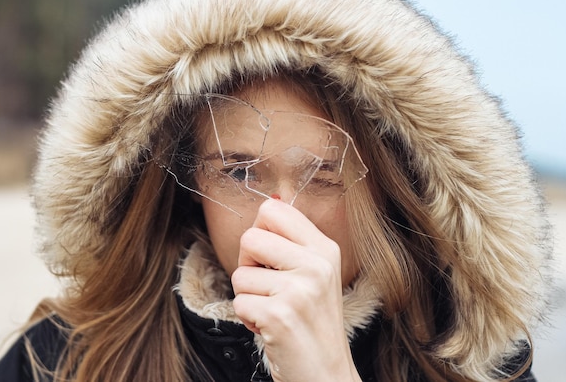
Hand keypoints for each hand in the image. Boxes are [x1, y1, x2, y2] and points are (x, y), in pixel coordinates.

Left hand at [231, 199, 361, 381]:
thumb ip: (293, 241)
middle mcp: (317, 264)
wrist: (326, 375)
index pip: (274, 209)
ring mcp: (300, 289)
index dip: (260, 233)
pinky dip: (248, 319)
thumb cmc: (312, 324)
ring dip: (248, 297)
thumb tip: (270, 202)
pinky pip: (239, 303)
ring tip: (272, 311)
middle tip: (268, 288)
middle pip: (250, 237)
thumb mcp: (315, 275)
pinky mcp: (281, 315)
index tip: (270, 258)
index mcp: (325, 248)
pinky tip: (270, 328)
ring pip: (240, 274)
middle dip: (248, 266)